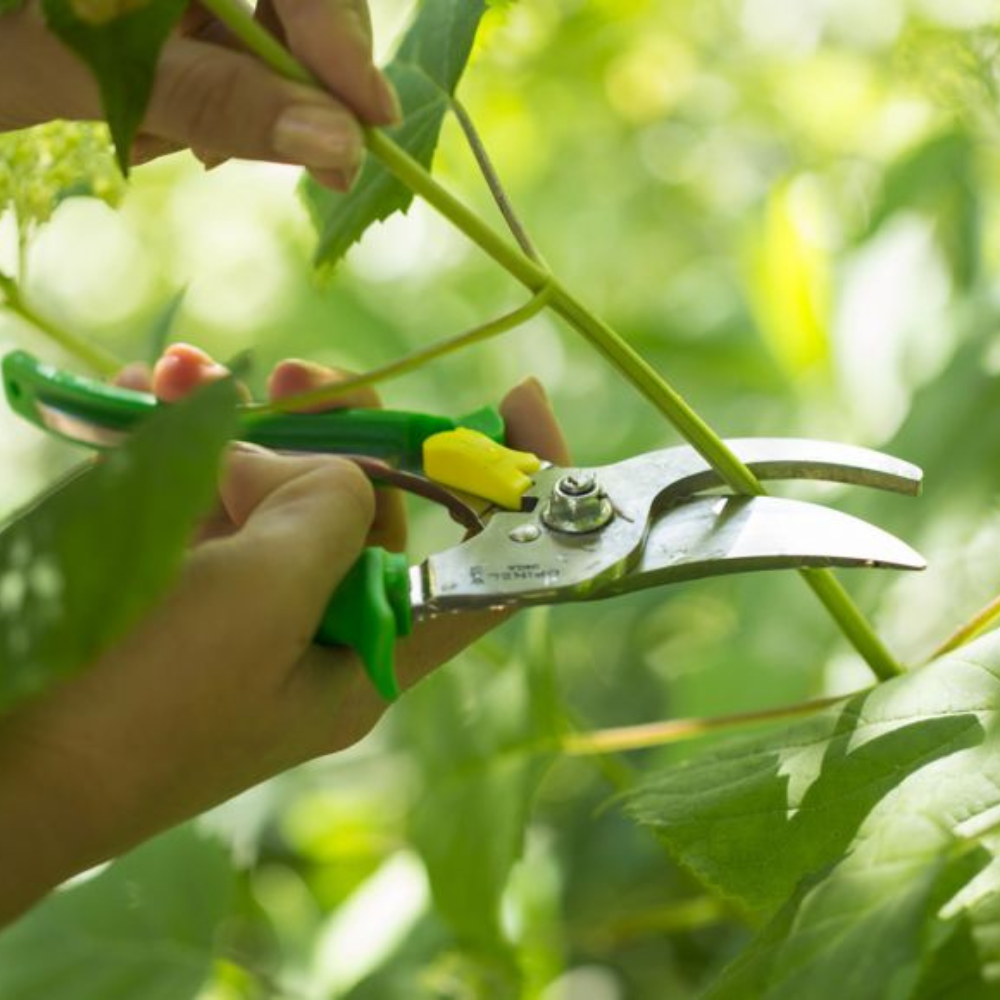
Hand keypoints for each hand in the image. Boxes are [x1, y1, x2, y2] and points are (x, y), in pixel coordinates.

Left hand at [0, 0, 397, 188]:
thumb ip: (218, 98)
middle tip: (289, 162)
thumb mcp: (87, 66)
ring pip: (251, 7)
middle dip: (290, 71)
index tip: (369, 124)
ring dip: (240, 87)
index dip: (339, 35)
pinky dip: (203, 76)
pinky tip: (156, 120)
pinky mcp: (159, 1)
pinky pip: (214, 18)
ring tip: (179, 148)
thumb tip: (339, 145)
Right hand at [0, 345, 567, 923]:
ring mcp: (245, 608)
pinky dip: (181, 447)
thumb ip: (327, 516)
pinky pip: (202, 501)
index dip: (516, 488)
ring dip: (243, 425)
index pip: (482, 571)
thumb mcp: (262, 601)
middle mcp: (320, 631)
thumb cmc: (141, 703)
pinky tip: (141, 393)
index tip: (518, 398)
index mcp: (372, 656)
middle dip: (340, 430)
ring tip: (182, 372)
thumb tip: (325, 470)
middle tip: (299, 375)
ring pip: (277, 493)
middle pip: (368, 509)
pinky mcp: (178, 587)